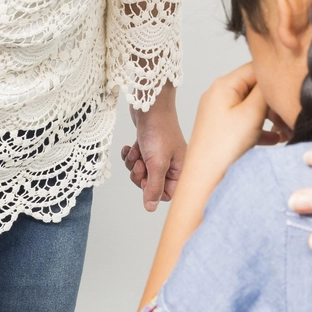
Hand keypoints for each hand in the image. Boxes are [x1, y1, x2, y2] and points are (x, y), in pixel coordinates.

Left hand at [122, 83, 185, 212]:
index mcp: (180, 169)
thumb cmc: (158, 130)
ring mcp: (159, 154)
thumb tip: (150, 208)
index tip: (147, 180)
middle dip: (141, 176)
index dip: (153, 190)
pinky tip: (130, 146)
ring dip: (134, 164)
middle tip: (141, 163)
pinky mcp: (148, 146)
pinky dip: (130, 154)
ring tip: (136, 151)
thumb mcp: (157, 163)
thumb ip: (153, 187)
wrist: (149, 103)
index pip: (167, 194)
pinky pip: (135, 159)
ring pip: (141, 172)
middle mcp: (171, 163)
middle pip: (151, 184)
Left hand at [187, 63, 286, 175]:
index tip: (290, 92)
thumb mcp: (252, 113)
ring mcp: (219, 112)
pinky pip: (246, 122)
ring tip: (285, 130)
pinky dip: (262, 128)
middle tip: (288, 117)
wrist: (205, 179)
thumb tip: (276, 76)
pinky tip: (276, 139)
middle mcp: (219, 95)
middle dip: (274, 101)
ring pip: (253, 106)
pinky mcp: (222, 129)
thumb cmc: (223, 148)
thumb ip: (267, 90)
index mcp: (224, 84)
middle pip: (255, 88)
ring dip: (271, 117)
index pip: (256, 68)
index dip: (275, 78)